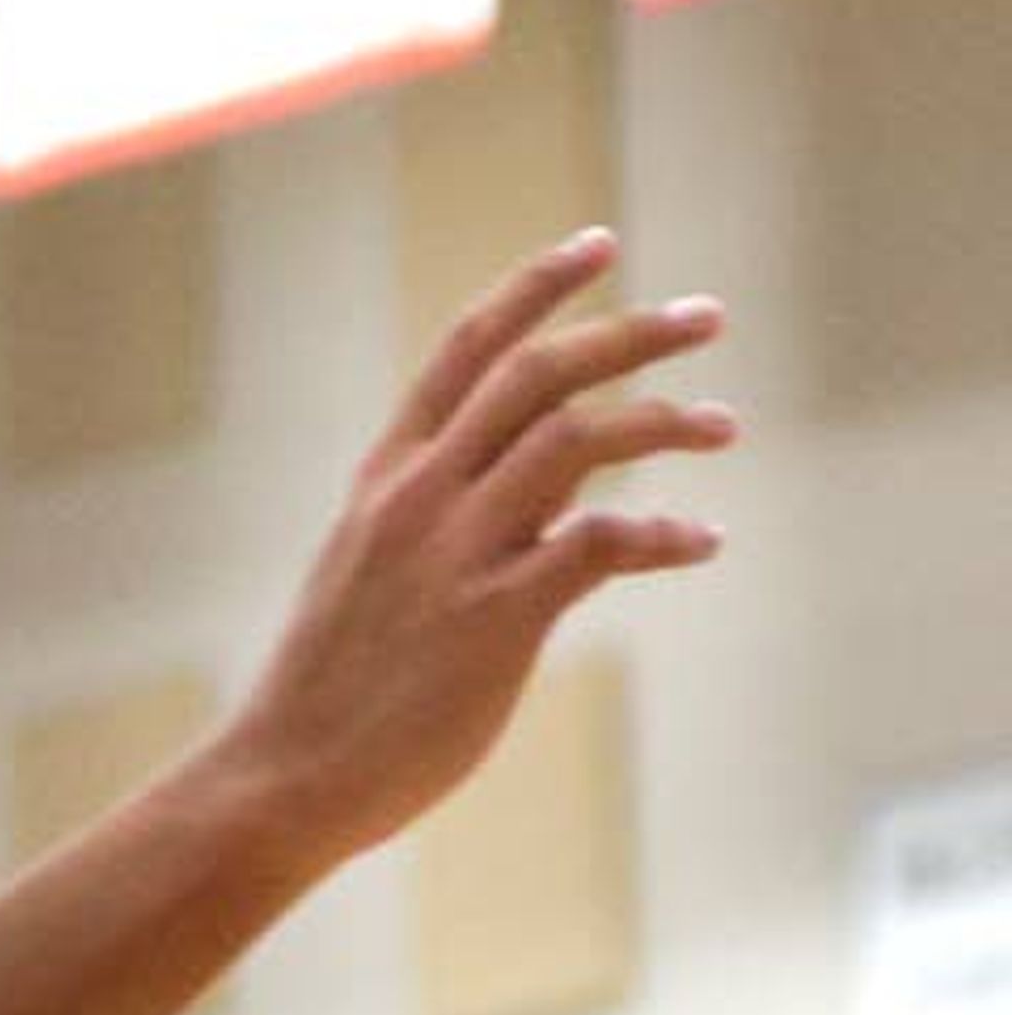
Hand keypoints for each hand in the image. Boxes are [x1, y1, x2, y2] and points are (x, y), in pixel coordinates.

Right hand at [216, 230, 733, 871]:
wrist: (289, 768)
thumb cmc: (334, 683)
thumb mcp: (367, 566)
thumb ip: (432, 515)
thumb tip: (518, 489)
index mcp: (388, 473)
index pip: (467, 347)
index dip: (536, 288)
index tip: (600, 247)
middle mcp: (422, 493)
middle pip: (536, 374)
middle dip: (630, 334)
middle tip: (707, 317)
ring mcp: (457, 551)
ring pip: (573, 440)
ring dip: (663, 419)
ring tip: (725, 423)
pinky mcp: (495, 618)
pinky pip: (597, 549)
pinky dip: (663, 536)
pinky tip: (705, 541)